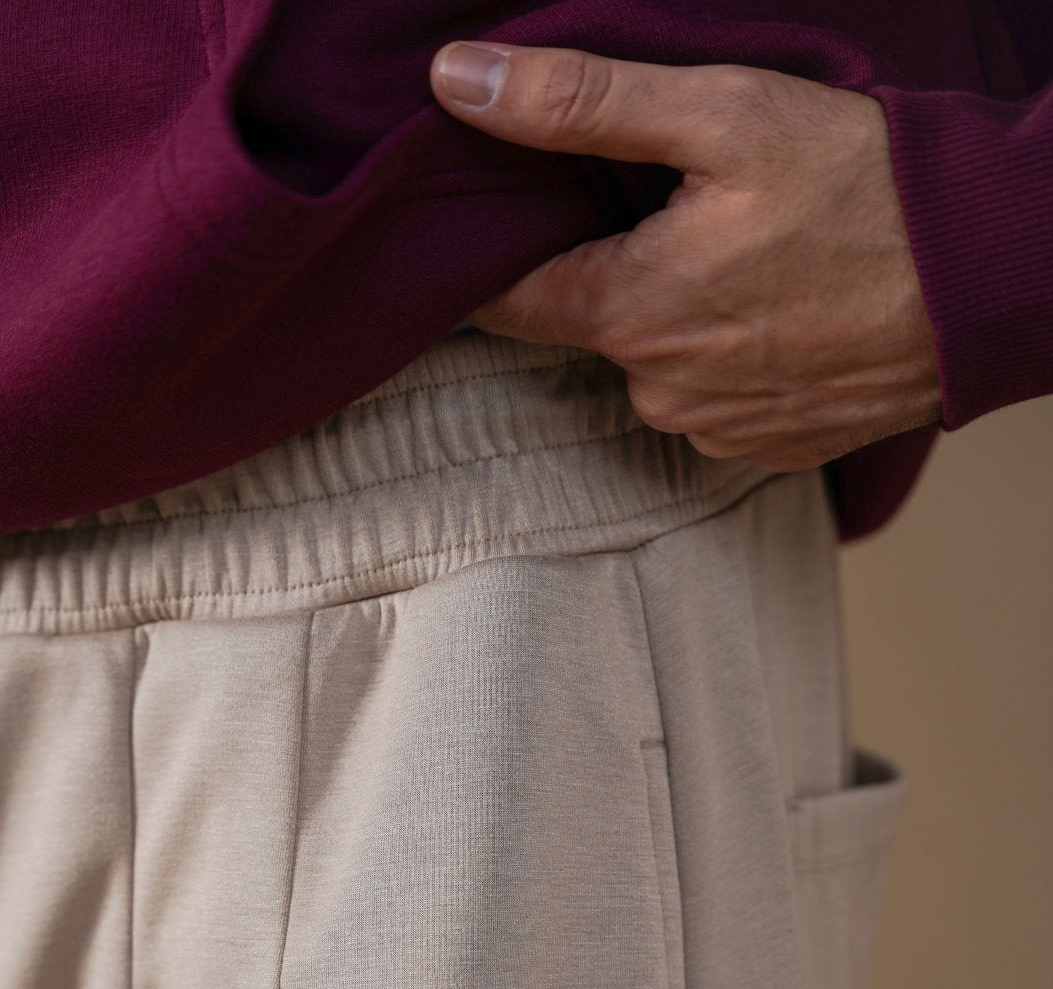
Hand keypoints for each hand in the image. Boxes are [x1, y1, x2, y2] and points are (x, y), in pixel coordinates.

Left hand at [429, 43, 942, 470]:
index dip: (502, 255)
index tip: (519, 219)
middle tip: (684, 213)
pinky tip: (781, 312)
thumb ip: (580, 101)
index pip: (505, 301)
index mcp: (629, 312)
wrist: (986, 281)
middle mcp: (658, 391)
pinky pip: (715, 400)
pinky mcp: (767, 450)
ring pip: (656, 365)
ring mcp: (714, 430)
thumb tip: (457, 82)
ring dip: (682, 317)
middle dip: (618, 270)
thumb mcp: (722, 114)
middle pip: (591, 325)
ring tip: (750, 260)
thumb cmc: (864, 189)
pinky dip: (733, 357)